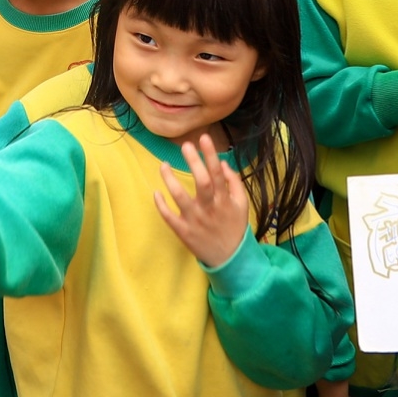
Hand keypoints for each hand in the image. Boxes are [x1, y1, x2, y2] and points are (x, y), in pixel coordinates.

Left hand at [153, 132, 250, 268]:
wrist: (229, 259)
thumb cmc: (234, 227)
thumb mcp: (242, 205)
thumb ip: (234, 183)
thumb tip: (222, 163)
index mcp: (224, 200)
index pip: (217, 173)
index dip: (210, 155)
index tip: (204, 138)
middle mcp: (209, 208)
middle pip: (201, 182)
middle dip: (193, 162)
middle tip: (185, 145)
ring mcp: (195, 220)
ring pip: (180, 197)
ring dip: (170, 180)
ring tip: (163, 165)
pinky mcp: (183, 232)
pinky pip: (169, 217)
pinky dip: (161, 205)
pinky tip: (156, 192)